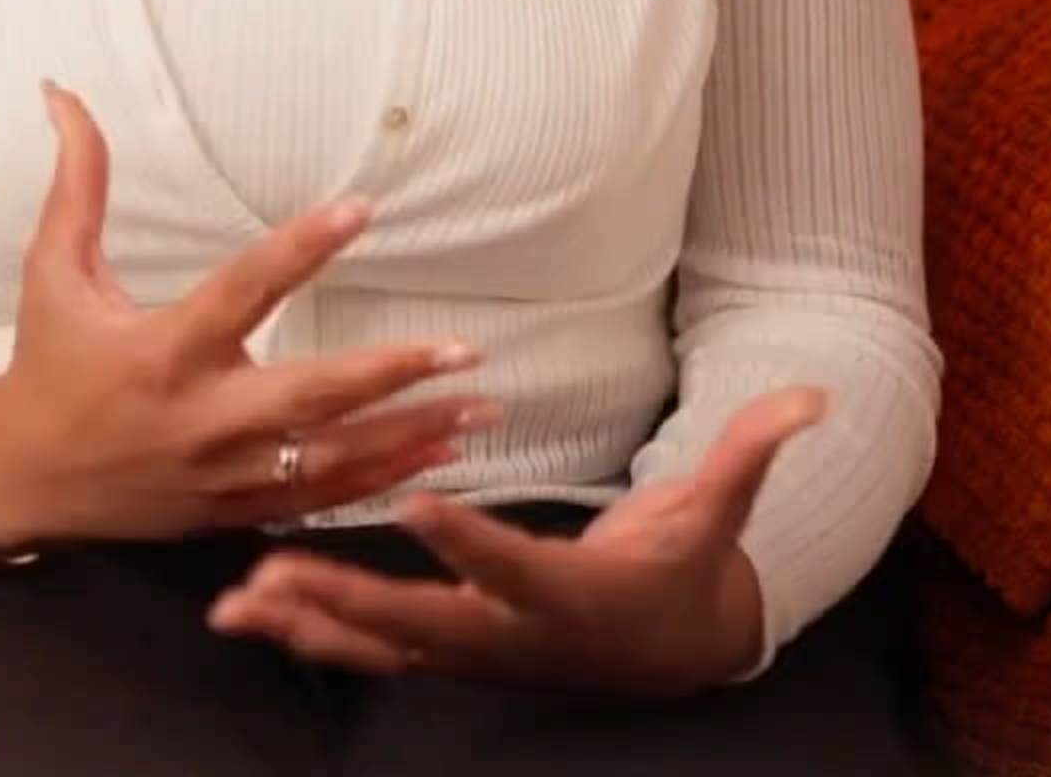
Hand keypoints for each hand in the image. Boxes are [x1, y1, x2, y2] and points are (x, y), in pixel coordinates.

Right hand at [0, 83, 499, 555]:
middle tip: (463, 349)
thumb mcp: (54, 271)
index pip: (243, 291)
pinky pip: (320, 498)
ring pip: (331, 459)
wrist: (19, 481)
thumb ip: (77, 183)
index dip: (301, 249)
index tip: (360, 208)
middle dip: (389, 374)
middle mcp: (199, 419)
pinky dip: (384, 477)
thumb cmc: (44, 363)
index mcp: (161, 352)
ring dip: (411, 434)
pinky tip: (442, 452)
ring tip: (479, 402)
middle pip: (309, 397)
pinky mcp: (234, 510)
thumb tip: (62, 93)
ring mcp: (222, 474)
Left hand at [203, 384, 828, 699]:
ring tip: (237, 604)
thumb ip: (752, 452)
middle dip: (349, 602)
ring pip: (379, 647)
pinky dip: (304, 635)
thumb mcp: (719, 514)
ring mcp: (471, 651)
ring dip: (306, 626)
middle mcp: (511, 634)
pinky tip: (242, 614)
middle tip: (279, 575)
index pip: (516, 565)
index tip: (420, 504)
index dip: (471, 541)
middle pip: (422, 622)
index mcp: (571, 594)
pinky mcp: (443, 650)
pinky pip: (364, 650)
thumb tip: (813, 396)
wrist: (670, 654)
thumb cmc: (687, 570)